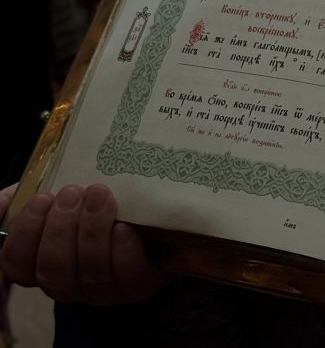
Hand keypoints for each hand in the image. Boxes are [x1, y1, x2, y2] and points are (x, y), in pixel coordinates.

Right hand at [0, 184, 165, 303]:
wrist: (152, 216)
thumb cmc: (94, 205)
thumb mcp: (56, 197)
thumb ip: (22, 198)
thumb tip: (1, 202)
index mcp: (43, 263)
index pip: (17, 264)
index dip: (26, 234)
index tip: (42, 198)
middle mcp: (70, 282)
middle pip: (53, 270)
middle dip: (61, 228)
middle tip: (73, 193)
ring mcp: (104, 288)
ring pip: (89, 273)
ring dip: (92, 232)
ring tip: (100, 196)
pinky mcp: (140, 283)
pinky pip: (128, 278)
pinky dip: (123, 252)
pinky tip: (124, 228)